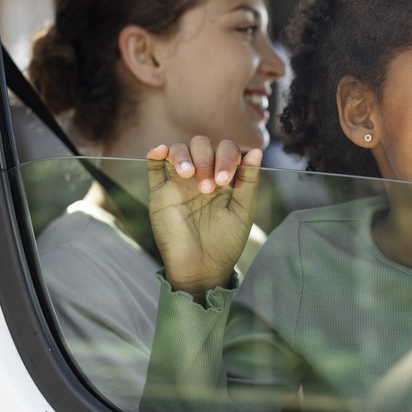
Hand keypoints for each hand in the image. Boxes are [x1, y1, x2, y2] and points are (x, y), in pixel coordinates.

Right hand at [146, 136, 261, 301]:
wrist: (201, 267)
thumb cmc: (226, 242)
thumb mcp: (243, 211)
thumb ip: (248, 181)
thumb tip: (257, 151)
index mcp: (224, 177)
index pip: (225, 149)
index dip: (227, 157)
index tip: (225, 181)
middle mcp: (202, 175)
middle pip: (201, 144)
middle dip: (206, 159)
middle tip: (208, 187)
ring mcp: (179, 182)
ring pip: (178, 150)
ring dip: (184, 156)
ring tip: (189, 176)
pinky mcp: (159, 192)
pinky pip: (153, 166)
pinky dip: (156, 153)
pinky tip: (161, 152)